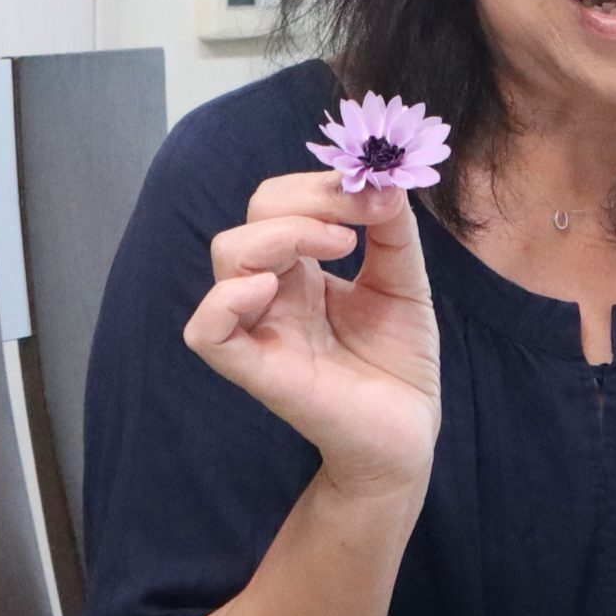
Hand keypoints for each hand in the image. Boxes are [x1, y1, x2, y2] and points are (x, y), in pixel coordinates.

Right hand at [186, 171, 440, 501]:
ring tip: (338, 245)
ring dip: (281, 233)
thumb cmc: (398, 360)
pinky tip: (270, 288)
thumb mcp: (405, 279)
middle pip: (252, 218)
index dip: (321, 186)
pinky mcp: (258, 372)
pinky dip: (225, 301)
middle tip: (356, 222)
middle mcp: (274, 291)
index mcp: (302, 268)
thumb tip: (384, 181)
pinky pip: (207, 333)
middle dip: (305, 200)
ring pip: (227, 256)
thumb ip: (392, 229)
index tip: (376, 193)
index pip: (280, 202)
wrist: (409, 434)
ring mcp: (262, 328)